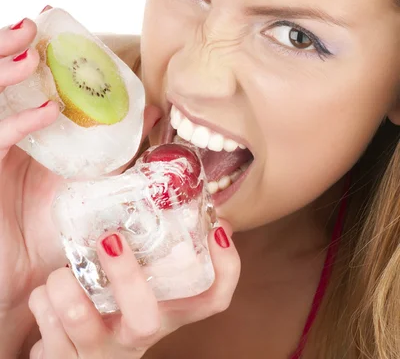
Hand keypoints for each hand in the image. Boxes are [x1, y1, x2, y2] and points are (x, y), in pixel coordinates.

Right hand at [0, 14, 160, 353]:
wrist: (33, 279)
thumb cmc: (58, 228)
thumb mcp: (96, 178)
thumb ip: (120, 143)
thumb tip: (155, 107)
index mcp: (25, 129)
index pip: (17, 77)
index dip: (24, 46)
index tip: (46, 19)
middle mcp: (1, 135)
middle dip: (5, 48)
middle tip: (32, 24)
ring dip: (4, 75)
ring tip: (30, 52)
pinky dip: (16, 126)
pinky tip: (45, 114)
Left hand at [28, 222, 239, 357]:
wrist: (74, 354)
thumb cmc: (109, 303)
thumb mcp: (138, 280)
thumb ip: (154, 247)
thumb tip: (181, 196)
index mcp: (164, 313)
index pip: (213, 300)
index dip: (226, 269)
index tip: (217, 229)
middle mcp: (138, 337)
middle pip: (146, 321)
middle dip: (126, 277)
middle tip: (109, 238)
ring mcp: (102, 355)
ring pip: (81, 322)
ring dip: (64, 287)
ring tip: (61, 272)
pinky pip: (47, 329)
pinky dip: (44, 301)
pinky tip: (50, 296)